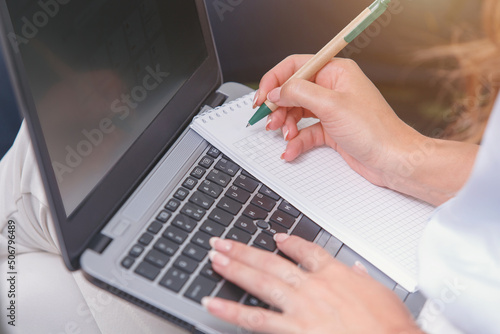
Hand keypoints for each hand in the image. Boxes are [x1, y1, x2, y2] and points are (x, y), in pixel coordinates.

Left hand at [203, 235, 421, 333]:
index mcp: (335, 274)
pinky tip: (212, 304)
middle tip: (222, 243)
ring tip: (214, 260)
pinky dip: (232, 312)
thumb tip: (357, 270)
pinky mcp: (294, 329)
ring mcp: (300, 307)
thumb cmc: (392, 326)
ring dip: (233, 269)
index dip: (289, 243)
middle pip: (272, 262)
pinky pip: (256, 319)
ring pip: (260, 282)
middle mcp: (313, 286)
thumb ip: (363, 279)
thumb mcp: (382, 294)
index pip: (307, 251)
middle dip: (244, 251)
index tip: (276, 238)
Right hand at [253, 55, 422, 188]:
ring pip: (296, 112)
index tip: (263, 96)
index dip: (275, 80)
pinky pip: (305, 131)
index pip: (296, 66)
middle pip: (293, 91)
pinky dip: (296, 140)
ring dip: (286, 124)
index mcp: (336, 72)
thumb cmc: (375, 131)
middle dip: (279, 106)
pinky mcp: (330, 130)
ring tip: (285, 135)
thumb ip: (299, 92)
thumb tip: (277, 90)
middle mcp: (332, 88)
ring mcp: (331, 110)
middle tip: (269, 120)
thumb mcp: (331, 105)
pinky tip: (291, 149)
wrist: (394, 160)